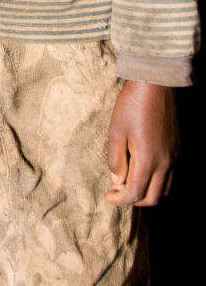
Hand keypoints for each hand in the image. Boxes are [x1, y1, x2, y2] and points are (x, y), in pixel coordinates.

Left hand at [106, 80, 177, 206]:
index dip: (120, 199)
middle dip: (134, 200)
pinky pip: (170, 177)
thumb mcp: (116, 131)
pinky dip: (157, 183)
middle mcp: (165, 163)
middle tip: (117, 191)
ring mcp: (174, 157)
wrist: (155, 85)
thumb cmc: (132, 106)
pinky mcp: (177, 150)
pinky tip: (143, 171)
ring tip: (129, 181)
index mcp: (148, 160)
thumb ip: (116, 159)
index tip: (108, 196)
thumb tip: (117, 180)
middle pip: (153, 198)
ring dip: (147, 193)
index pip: (135, 194)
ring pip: (164, 190)